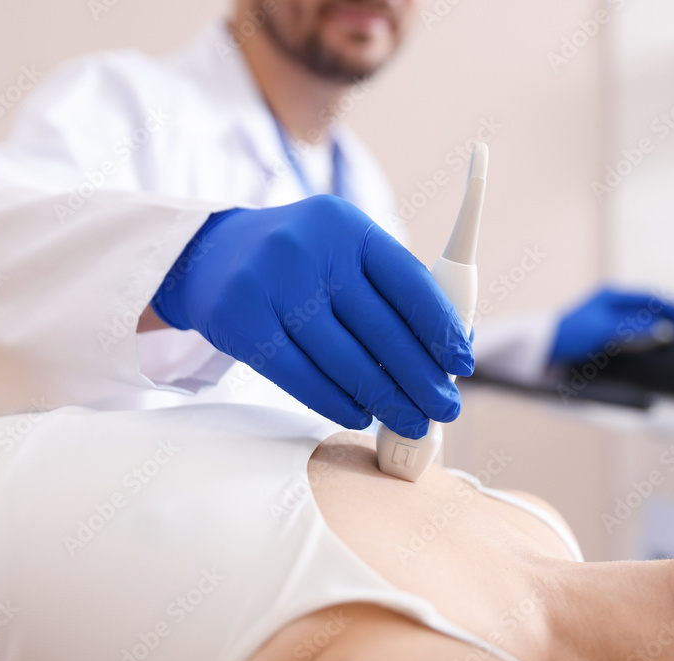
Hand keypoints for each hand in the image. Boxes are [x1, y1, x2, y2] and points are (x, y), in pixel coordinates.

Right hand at [152, 195, 473, 437]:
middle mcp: (312, 250)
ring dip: (384, 399)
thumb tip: (449, 347)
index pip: (409, 283)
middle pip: (381, 329)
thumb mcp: (344, 252)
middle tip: (444, 408)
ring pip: (343, 359)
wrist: (211, 256)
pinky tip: (360, 414)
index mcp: (349, 227)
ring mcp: (272, 284)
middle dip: (420, 377)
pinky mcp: (241, 320)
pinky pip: (300, 375)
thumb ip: (392, 290)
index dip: (441, 329)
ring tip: (409, 420)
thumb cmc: (298, 262)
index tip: (462, 364)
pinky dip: (336, 402)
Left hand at [549, 287, 673, 364]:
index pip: (652, 296)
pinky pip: (640, 328)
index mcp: (613, 294)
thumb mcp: (602, 329)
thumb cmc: (569, 333)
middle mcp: (615, 301)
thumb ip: (633, 327)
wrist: (545, 347)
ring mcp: (613, 315)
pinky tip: (662, 341)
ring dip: (667, 324)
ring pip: (648, 317)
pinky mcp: (611, 329)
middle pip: (653, 305)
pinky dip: (654, 333)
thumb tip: (662, 327)